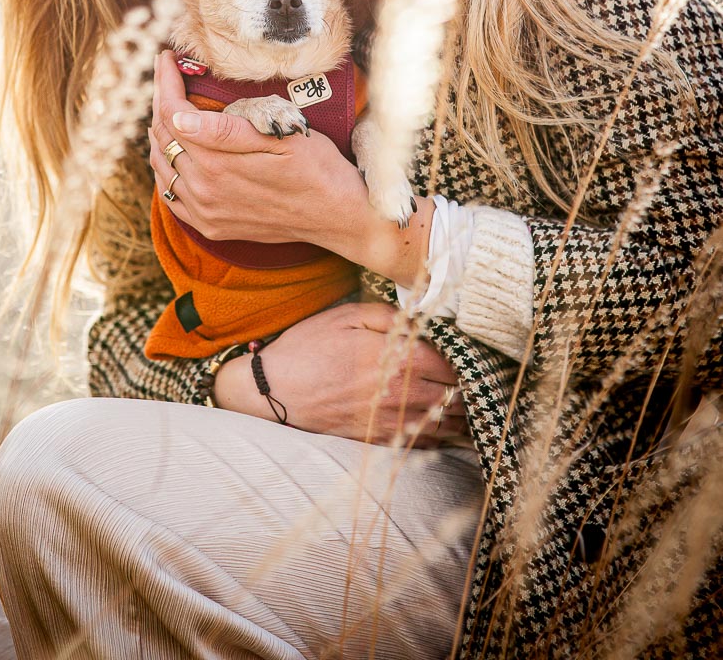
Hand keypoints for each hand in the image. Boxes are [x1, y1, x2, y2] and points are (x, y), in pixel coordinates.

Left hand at [149, 51, 433, 285]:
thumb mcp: (282, 136)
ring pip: (161, 165)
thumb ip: (227, 131)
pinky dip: (166, 168)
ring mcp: (204, 211)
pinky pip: (170, 195)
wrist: (337, 215)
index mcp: (217, 163)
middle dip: (161, 100)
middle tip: (168, 75)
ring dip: (160, 133)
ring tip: (169, 105)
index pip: (173, 114)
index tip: (167, 58)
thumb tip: (180, 119)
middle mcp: (203, 190)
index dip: (166, 82)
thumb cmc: (317, 166)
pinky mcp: (210, 224)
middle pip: (162, 137)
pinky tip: (176, 151)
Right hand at [214, 301, 468, 448]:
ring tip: (475, 403)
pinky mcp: (379, 439)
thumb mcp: (347, 315)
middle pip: (455, 396)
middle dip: (471, 388)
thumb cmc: (309, 347)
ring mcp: (391, 420)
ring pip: (445, 423)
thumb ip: (390, 315)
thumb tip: (422, 318)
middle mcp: (401, 393)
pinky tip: (451, 428)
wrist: (273, 391)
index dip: (469, 360)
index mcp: (398, 358)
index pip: (453, 364)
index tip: (478, 355)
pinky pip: (423, 442)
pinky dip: (442, 436)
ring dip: (463, 415)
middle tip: (484, 379)